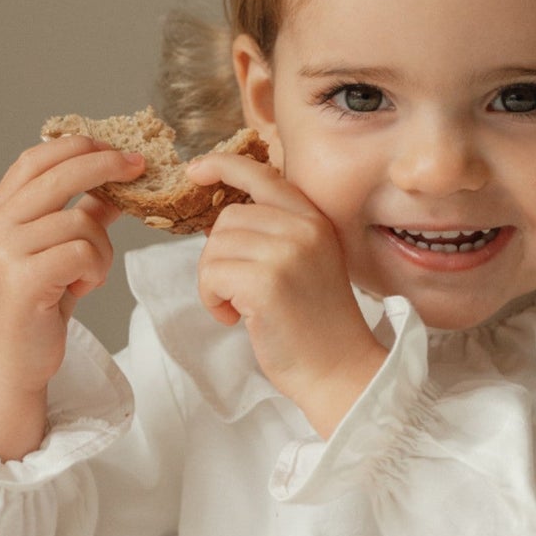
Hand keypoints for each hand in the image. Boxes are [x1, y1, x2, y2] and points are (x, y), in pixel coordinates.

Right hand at [0, 135, 142, 457]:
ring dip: (101, 249)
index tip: (115, 146)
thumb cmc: (37, 303)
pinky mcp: (22, 279)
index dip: (77, 146)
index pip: (35, 159)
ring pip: (81, 222)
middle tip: (139, 166)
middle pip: (59, 175)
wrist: (11, 361)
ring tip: (88, 274)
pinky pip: (83, 252)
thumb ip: (82, 214)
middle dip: (106, 164)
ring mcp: (5, 251)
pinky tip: (82, 288)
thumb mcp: (59, 249)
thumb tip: (119, 183)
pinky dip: (96, 269)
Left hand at [188, 153, 386, 436]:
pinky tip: (235, 318)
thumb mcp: (307, 261)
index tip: (196, 171)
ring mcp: (287, 253)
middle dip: (218, 255)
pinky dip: (211, 299)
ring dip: (213, 281)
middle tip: (236, 290)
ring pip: (214, 247)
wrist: (339, 369)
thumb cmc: (316, 324)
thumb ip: (277, 232)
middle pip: (227, 219)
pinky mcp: (266, 283)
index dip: (223, 165)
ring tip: (238, 307)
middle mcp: (304, 229)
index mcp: (315, 220)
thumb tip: (222, 221)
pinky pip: (211, 275)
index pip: (262, 175)